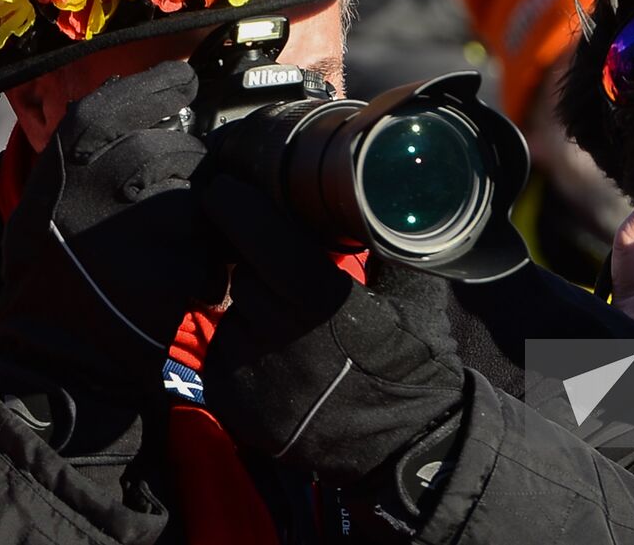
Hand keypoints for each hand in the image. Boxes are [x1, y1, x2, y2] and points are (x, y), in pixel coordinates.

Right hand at [0, 61, 215, 392]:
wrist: (59, 372)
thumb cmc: (52, 292)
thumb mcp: (39, 217)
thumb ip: (79, 164)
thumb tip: (132, 100)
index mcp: (53, 180)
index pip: (107, 108)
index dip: (152, 87)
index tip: (185, 80)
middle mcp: (89, 196)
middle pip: (170, 150)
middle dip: (186, 167)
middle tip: (177, 196)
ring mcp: (134, 234)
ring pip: (198, 194)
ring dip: (199, 214)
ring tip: (172, 247)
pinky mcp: (173, 273)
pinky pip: (212, 245)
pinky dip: (208, 258)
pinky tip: (185, 279)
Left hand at [201, 175, 466, 483]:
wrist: (404, 445)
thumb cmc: (413, 364)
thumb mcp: (413, 294)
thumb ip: (383, 245)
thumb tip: (370, 197)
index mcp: (319, 298)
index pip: (256, 233)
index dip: (235, 204)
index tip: (225, 187)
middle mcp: (276, 334)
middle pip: (241, 272)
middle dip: (255, 265)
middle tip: (285, 275)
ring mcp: (249, 373)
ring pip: (229, 315)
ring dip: (250, 312)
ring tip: (291, 331)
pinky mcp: (231, 405)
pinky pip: (220, 356)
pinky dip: (240, 351)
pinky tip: (277, 360)